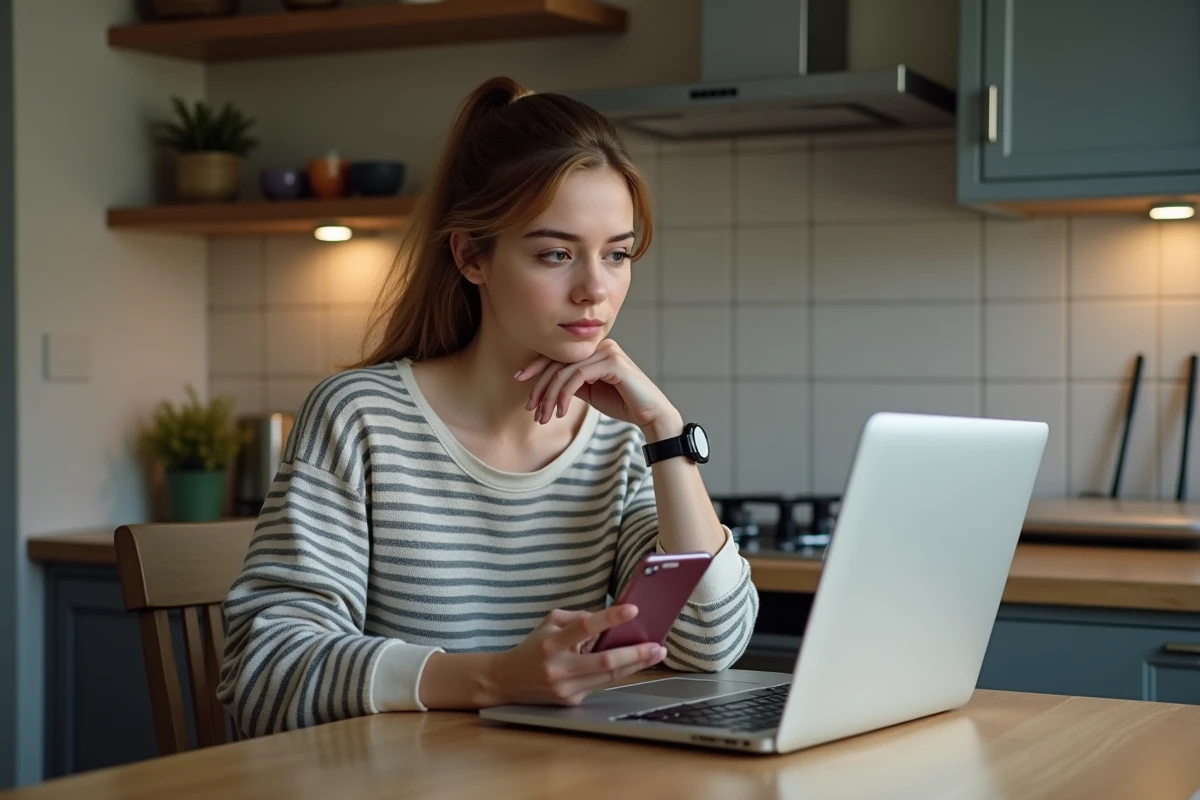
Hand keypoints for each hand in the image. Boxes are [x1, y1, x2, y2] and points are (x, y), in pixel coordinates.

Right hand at [486, 605, 666, 705]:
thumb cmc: (533, 647)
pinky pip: (600, 684)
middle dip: (635, 653)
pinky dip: (618, 673)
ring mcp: (565, 689)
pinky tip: (633, 663)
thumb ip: (577, 618)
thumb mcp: (549, 623)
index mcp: (551, 643)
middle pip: (604, 662)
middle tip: (658, 645)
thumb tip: (607, 621)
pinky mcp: (571, 702)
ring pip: (608, 677)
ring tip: (655, 653)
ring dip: (636, 665)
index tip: (633, 609)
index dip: (609, 618)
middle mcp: (559, 668)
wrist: (507, 681)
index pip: (584, 628)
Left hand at [515, 339, 682, 437]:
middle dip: (540, 386)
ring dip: (550, 396)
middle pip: (558, 361)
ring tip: (543, 416)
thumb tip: (548, 383)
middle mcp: (601, 345)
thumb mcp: (590, 392)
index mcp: (595, 349)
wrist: (651, 415)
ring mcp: (607, 351)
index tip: (519, 379)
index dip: (537, 366)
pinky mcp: (612, 362)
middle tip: (530, 407)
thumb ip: (573, 382)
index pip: (559, 354)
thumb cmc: (623, 403)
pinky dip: (565, 395)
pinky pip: (578, 376)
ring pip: (565, 371)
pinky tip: (561, 411)